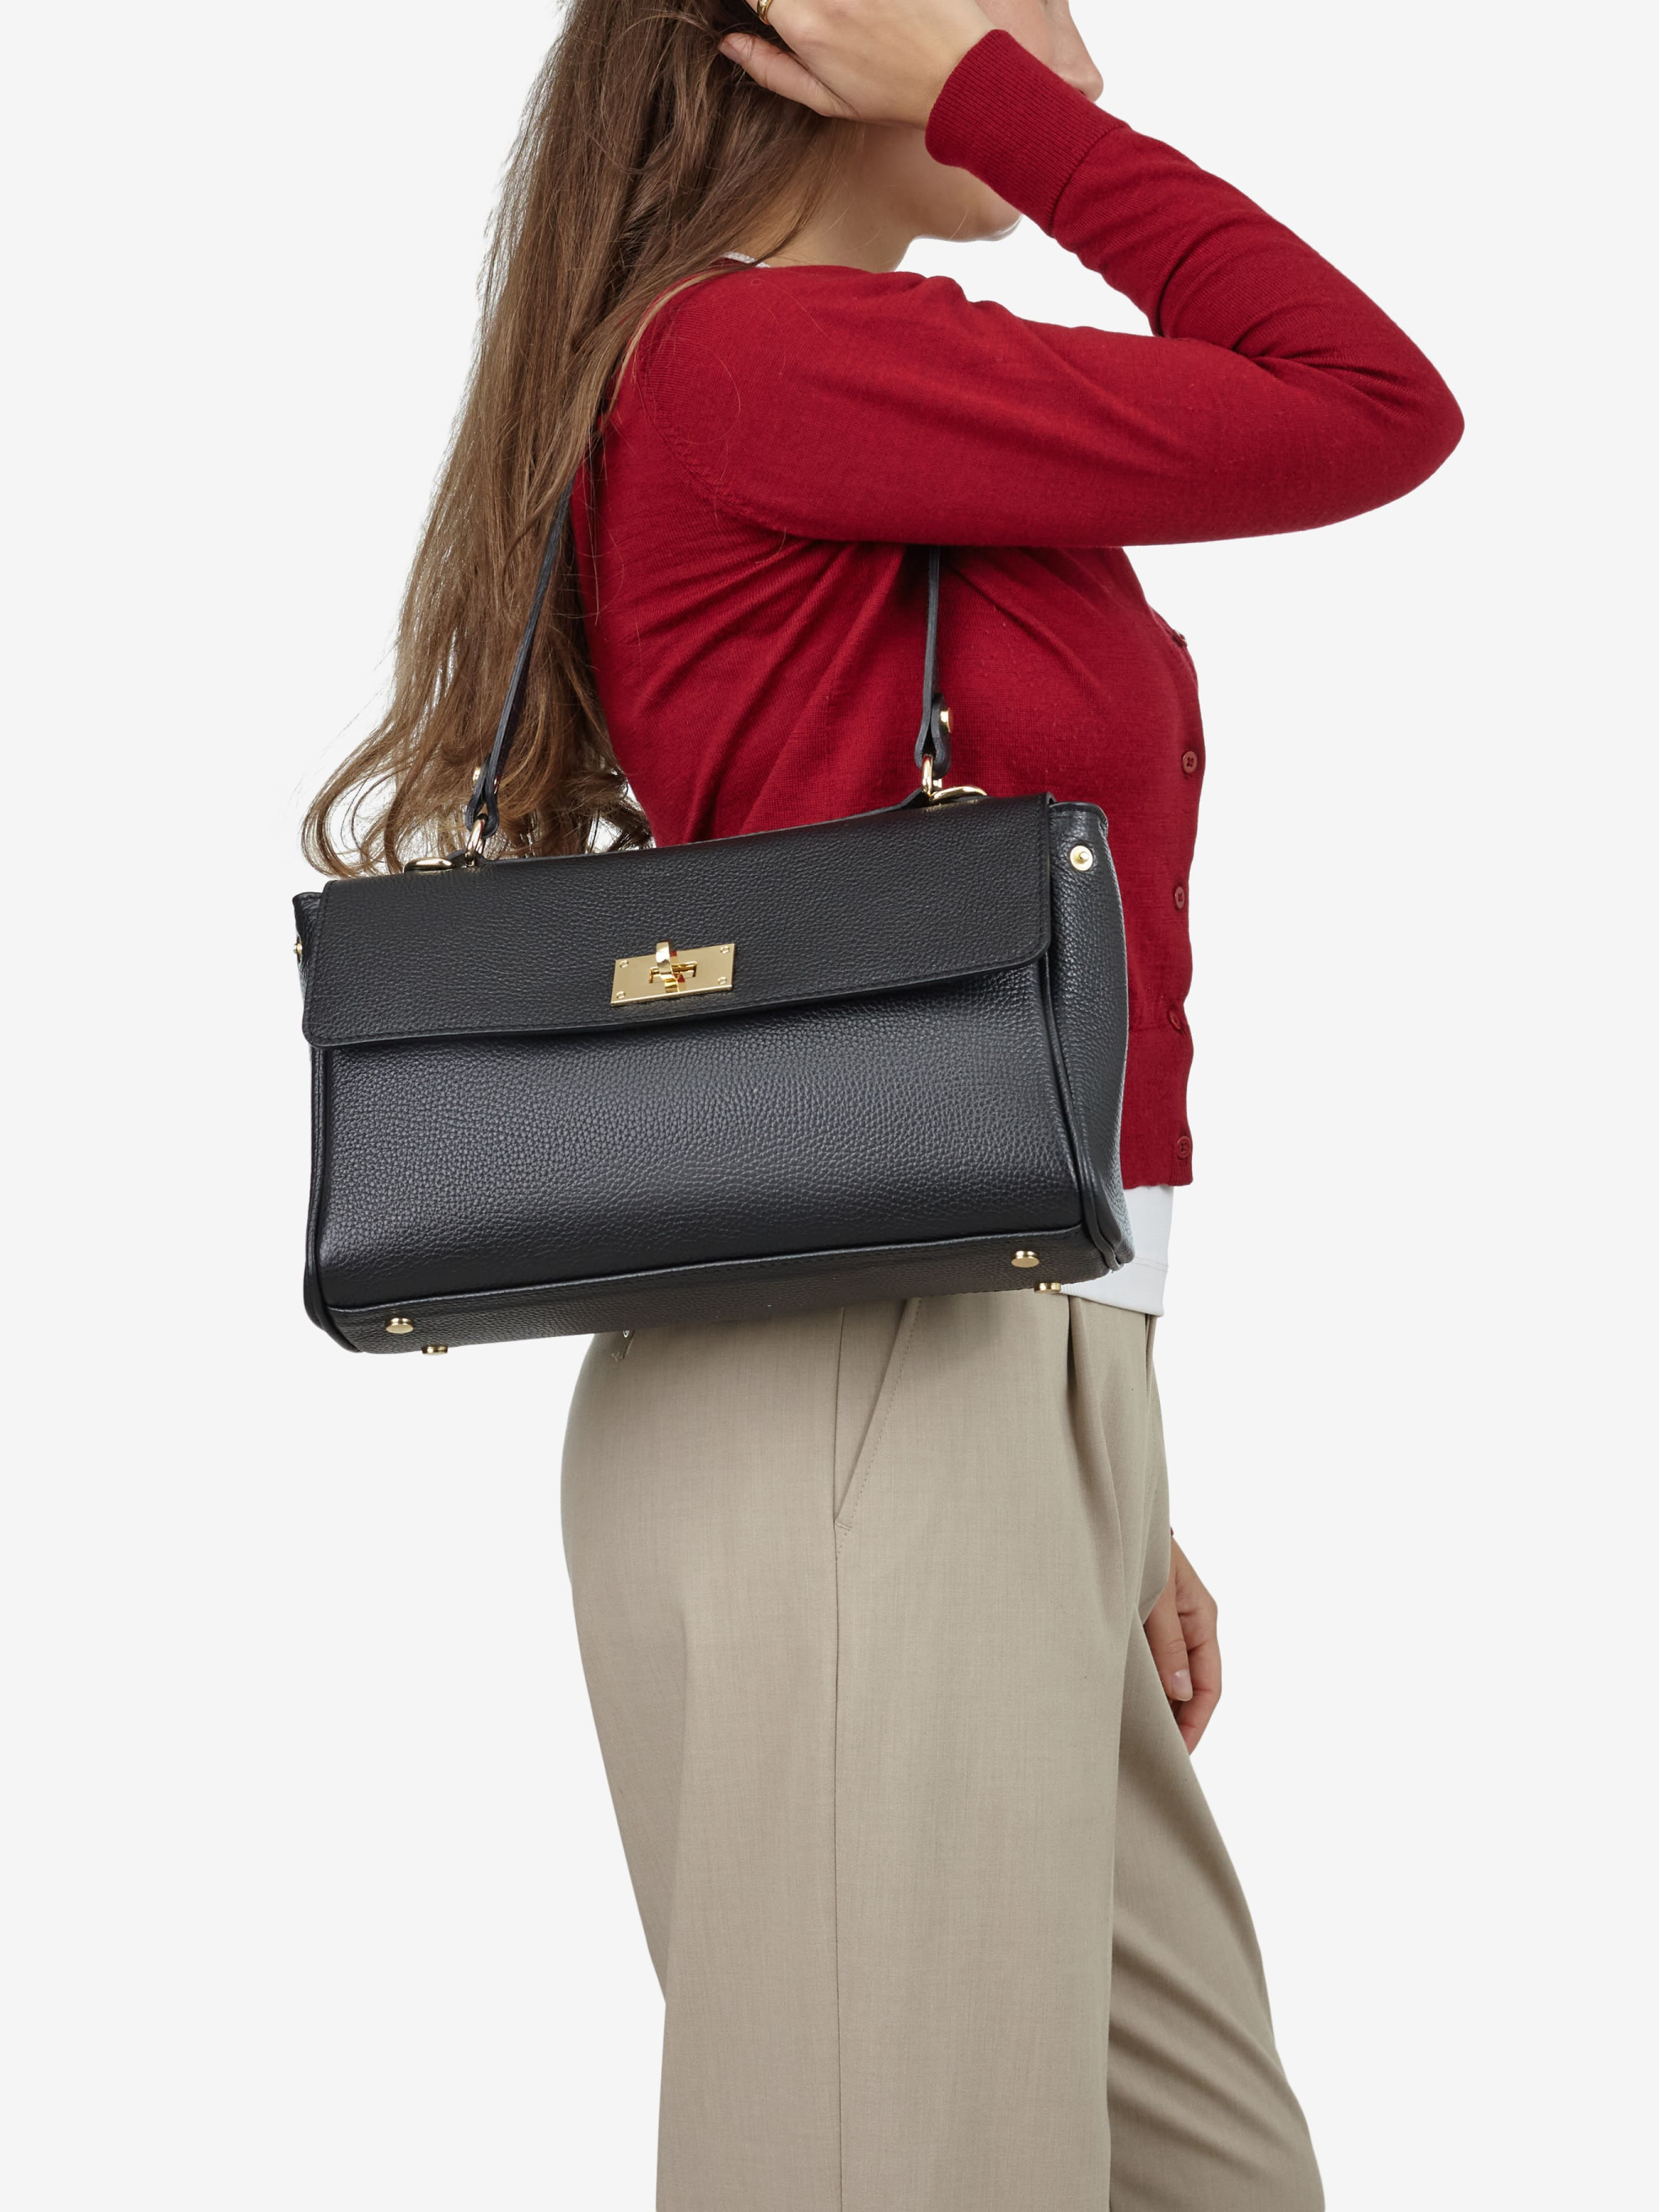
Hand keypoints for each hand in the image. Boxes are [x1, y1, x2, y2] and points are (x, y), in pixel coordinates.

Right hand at [719, 0, 993, 127]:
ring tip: (849, 19)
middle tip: (817, 21)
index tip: (766, 9)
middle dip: (783, 1)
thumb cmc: (894, 94)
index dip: (754, 0)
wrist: (961, 75)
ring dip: (824, 4)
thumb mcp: (828, 101)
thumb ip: (771, 70)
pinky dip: (862, 0)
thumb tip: (728, 44)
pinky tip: (869, 10)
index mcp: (804, 24)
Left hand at [1144, 1536, 1220, 1752]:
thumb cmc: (1140, 1548)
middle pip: (1190, 1688)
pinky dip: (1143, 1685)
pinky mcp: (1145, 1622)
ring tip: (1137, 1737)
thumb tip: (1180, 1692)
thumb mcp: (1156, 1597)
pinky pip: (1151, 1663)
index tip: (1178, 1753)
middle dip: (1177, 1723)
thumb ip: (1168, 1642)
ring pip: (1170, 1678)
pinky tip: (1123, 1702)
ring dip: (1158, 1706)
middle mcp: (1190, 1625)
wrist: (1118, 1516)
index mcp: (1203, 1619)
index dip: (1196, 1723)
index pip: (1209, 1687)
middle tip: (1155, 1757)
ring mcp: (1169, 1625)